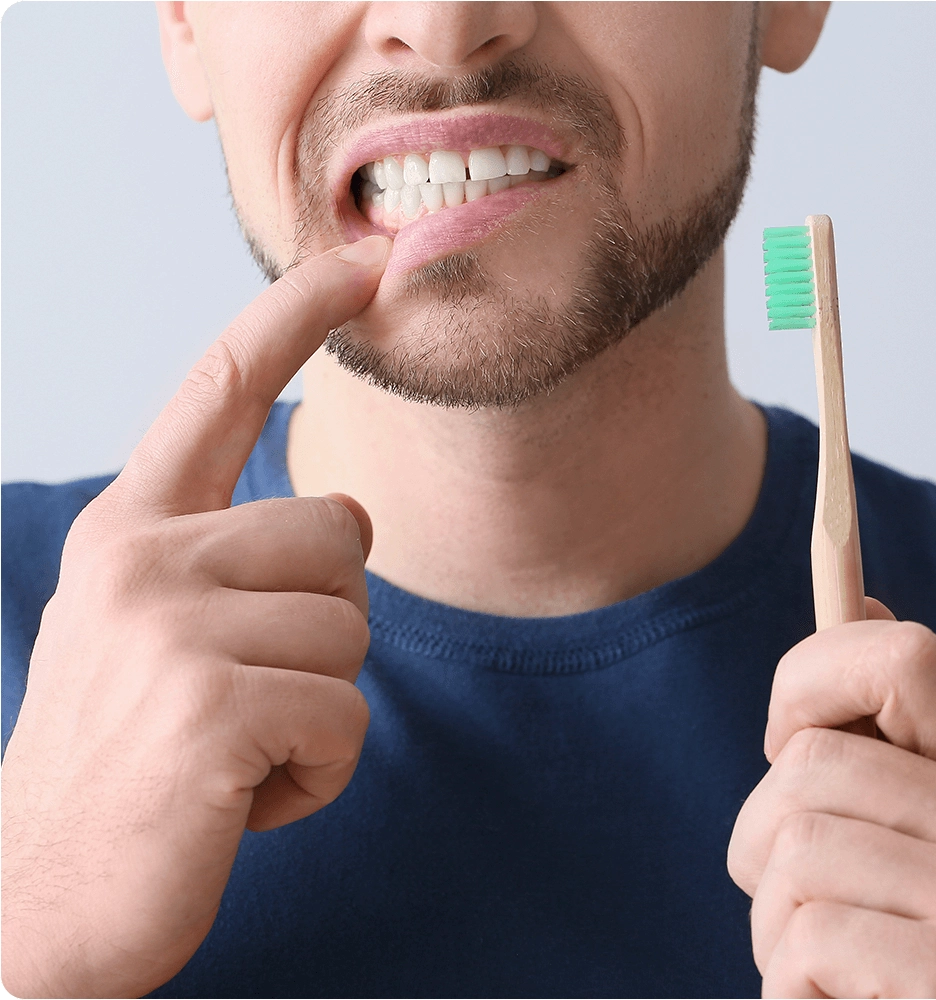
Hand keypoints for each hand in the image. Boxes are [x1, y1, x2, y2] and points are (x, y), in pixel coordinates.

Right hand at [1, 236, 391, 998]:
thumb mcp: (155, 631)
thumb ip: (229, 558)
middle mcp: (141, 557)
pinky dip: (320, 771)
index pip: (223, 384)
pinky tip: (244, 795)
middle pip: (340, 531)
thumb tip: (340, 519)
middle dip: (324, 620)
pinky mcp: (209, 708)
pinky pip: (345, 715)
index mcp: (131, 528)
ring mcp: (170, 629)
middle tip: (244, 690)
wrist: (43, 902)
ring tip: (235, 747)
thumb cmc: (127, 757)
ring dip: (319, 704)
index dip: (299, 313)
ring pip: (351, 628)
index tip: (368, 260)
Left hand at [728, 598, 935, 998]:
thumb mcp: (925, 824)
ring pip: (792, 851)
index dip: (808, 674)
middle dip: (758, 837)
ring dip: (770, 922)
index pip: (903, 657)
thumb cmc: (928, 935)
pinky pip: (808, 941)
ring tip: (820, 966)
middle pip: (806, 765)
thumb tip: (862, 598)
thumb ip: (889, 734)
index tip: (782, 735)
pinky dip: (788, 985)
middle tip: (790, 895)